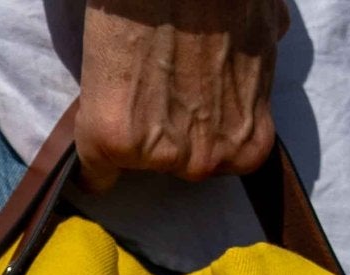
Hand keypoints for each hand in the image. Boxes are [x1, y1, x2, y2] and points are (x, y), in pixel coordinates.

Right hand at [77, 0, 288, 191]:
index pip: (217, 163)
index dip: (197, 128)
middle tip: (154, 81)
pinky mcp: (114, 142)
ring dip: (128, 131)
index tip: (181, 107)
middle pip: (176, 167)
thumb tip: (260, 42)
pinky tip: (87, 141)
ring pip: (135, 163)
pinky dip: (89, 163)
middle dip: (166, 128)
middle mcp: (209, 159)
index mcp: (250, 143)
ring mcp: (162, 156)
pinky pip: (94, 171)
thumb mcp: (262, 27)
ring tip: (126, 79)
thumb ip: (258, 58)